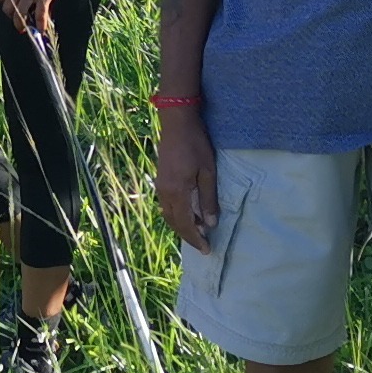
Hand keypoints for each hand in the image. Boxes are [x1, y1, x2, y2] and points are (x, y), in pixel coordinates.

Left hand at [0, 0, 67, 35]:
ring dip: (20, 24)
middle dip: (11, 15)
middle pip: (8, 8)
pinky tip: (41, 29)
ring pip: (20, 15)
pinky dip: (40, 25)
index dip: (3, 2)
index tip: (8, 4)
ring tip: (23, 29)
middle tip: (16, 17)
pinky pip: (39, 16)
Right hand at [154, 106, 218, 250]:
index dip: (196, 239)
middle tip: (203, 245)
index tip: (207, 250)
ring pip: (169, 215)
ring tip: (198, 231)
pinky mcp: (161, 180)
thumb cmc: (196, 144)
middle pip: (174, 222)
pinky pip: (167, 205)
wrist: (176, 122)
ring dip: (182, 226)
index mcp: (177, 192)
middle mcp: (164, 192)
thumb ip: (208, 198)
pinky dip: (177, 215)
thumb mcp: (208, 171)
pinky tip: (188, 213)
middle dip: (188, 236)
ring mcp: (160, 186)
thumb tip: (210, 223)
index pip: (186, 224)